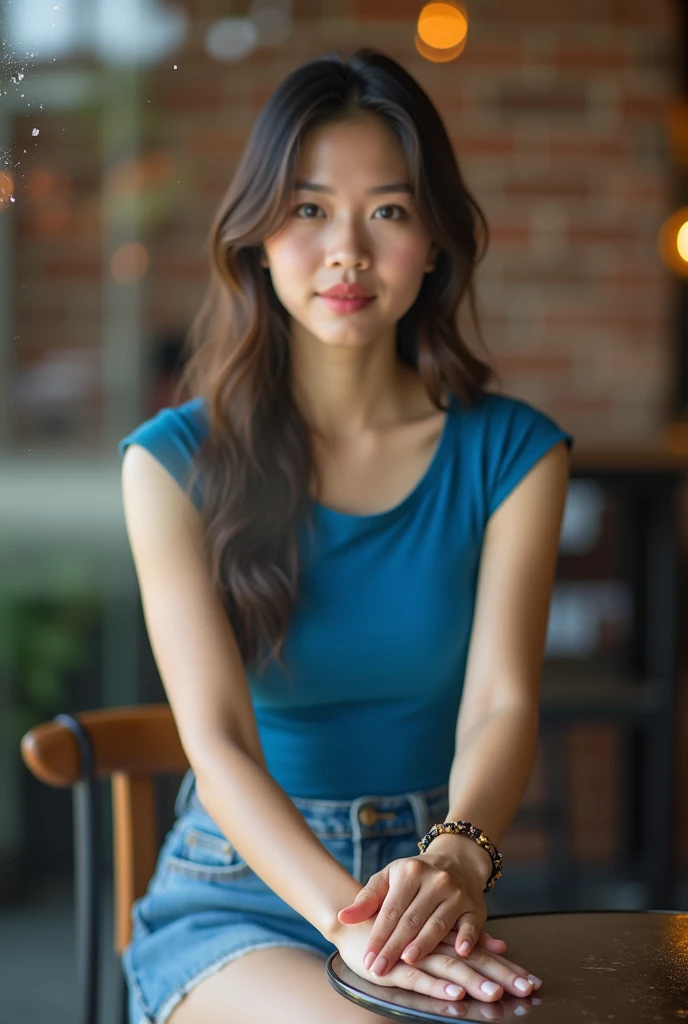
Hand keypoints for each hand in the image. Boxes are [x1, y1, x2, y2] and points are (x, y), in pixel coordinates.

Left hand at [335, 852, 535, 996]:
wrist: (457, 860)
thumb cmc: (415, 875)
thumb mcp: (389, 878)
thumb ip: (367, 898)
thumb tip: (342, 918)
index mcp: (410, 873)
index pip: (390, 910)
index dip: (378, 936)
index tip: (367, 958)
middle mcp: (435, 882)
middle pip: (411, 920)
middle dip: (394, 947)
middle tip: (379, 969)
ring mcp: (456, 894)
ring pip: (438, 924)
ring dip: (424, 944)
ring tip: (409, 962)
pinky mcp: (475, 907)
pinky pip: (471, 925)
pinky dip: (467, 938)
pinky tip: (460, 952)